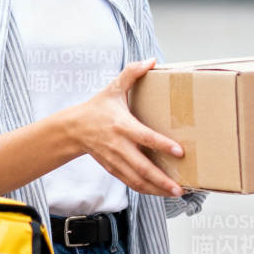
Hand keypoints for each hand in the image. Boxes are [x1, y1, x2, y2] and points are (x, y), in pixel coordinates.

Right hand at [69, 59, 184, 197]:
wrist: (73, 129)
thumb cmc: (97, 108)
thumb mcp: (113, 88)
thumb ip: (132, 73)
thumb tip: (151, 61)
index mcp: (121, 125)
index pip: (144, 137)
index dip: (162, 145)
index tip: (179, 151)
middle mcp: (118, 146)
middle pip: (142, 167)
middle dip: (162, 179)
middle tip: (180, 187)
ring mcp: (115, 160)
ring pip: (137, 180)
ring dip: (157, 189)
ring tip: (175, 192)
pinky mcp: (113, 169)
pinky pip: (131, 183)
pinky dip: (146, 190)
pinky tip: (160, 192)